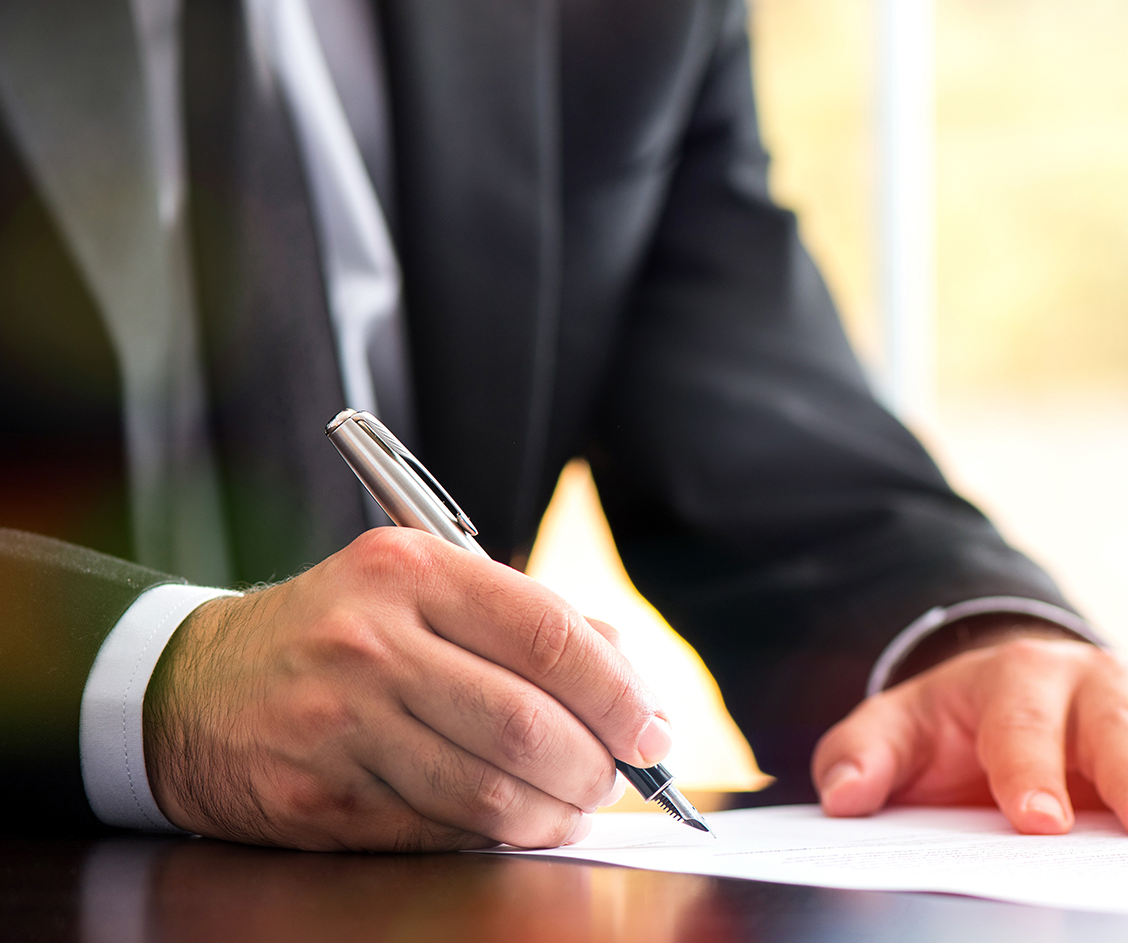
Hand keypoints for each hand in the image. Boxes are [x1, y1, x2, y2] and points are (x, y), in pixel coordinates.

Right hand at [143, 527, 668, 850]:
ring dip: (555, 814)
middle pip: (528, 723)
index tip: (654, 727)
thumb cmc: (336, 632)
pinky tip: (513, 823)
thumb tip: (633, 686)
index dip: (619, 692)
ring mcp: (339, 725)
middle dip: (596, 765)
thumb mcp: (422, 587)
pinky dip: (495, 837)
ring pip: (490, 793)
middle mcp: (371, 642)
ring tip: (572, 807)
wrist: (192, 689)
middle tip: (617, 776)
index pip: (548, 634)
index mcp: (409, 571)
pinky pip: (439, 832)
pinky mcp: (320, 798)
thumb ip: (530, 620)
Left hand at [812, 634, 1127, 836]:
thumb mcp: (900, 731)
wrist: (1022, 686)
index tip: (1036, 821)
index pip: (1021, 725)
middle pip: (1116, 722)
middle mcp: (1090, 677)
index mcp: (1012, 679)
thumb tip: (843, 797)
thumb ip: (864, 755)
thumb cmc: (962, 725)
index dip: (1029, 772)